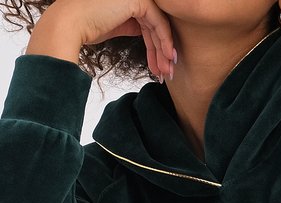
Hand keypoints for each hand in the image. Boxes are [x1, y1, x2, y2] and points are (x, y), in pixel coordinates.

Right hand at [42, 0, 174, 77]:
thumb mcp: (113, 25)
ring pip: (158, 25)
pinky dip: (164, 42)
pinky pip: (158, 23)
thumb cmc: (85, 26)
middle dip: (162, 51)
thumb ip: (130, 24)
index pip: (147, 19)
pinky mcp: (138, 0)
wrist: (69, 24)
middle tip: (167, 72)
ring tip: (166, 72)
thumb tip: (144, 31)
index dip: (156, 43)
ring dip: (164, 51)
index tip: (160, 64)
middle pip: (154, 23)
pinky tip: (166, 58)